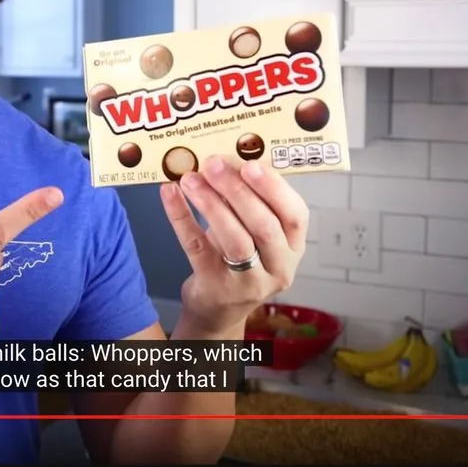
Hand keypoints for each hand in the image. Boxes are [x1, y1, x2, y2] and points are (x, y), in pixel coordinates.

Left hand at [161, 156, 308, 331]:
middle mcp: (278, 267)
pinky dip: (182, 217)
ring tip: (191, 179)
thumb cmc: (239, 259)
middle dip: (237, 190)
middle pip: (264, 226)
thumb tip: (227, 159)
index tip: (250, 164)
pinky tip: (171, 195)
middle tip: (213, 164)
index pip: (296, 216)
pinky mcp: (215, 286)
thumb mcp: (255, 233)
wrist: (218, 308)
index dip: (274, 188)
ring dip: (211, 204)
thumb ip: (251, 202)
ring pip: (234, 239)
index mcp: (293, 248)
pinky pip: (197, 247)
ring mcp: (247, 281)